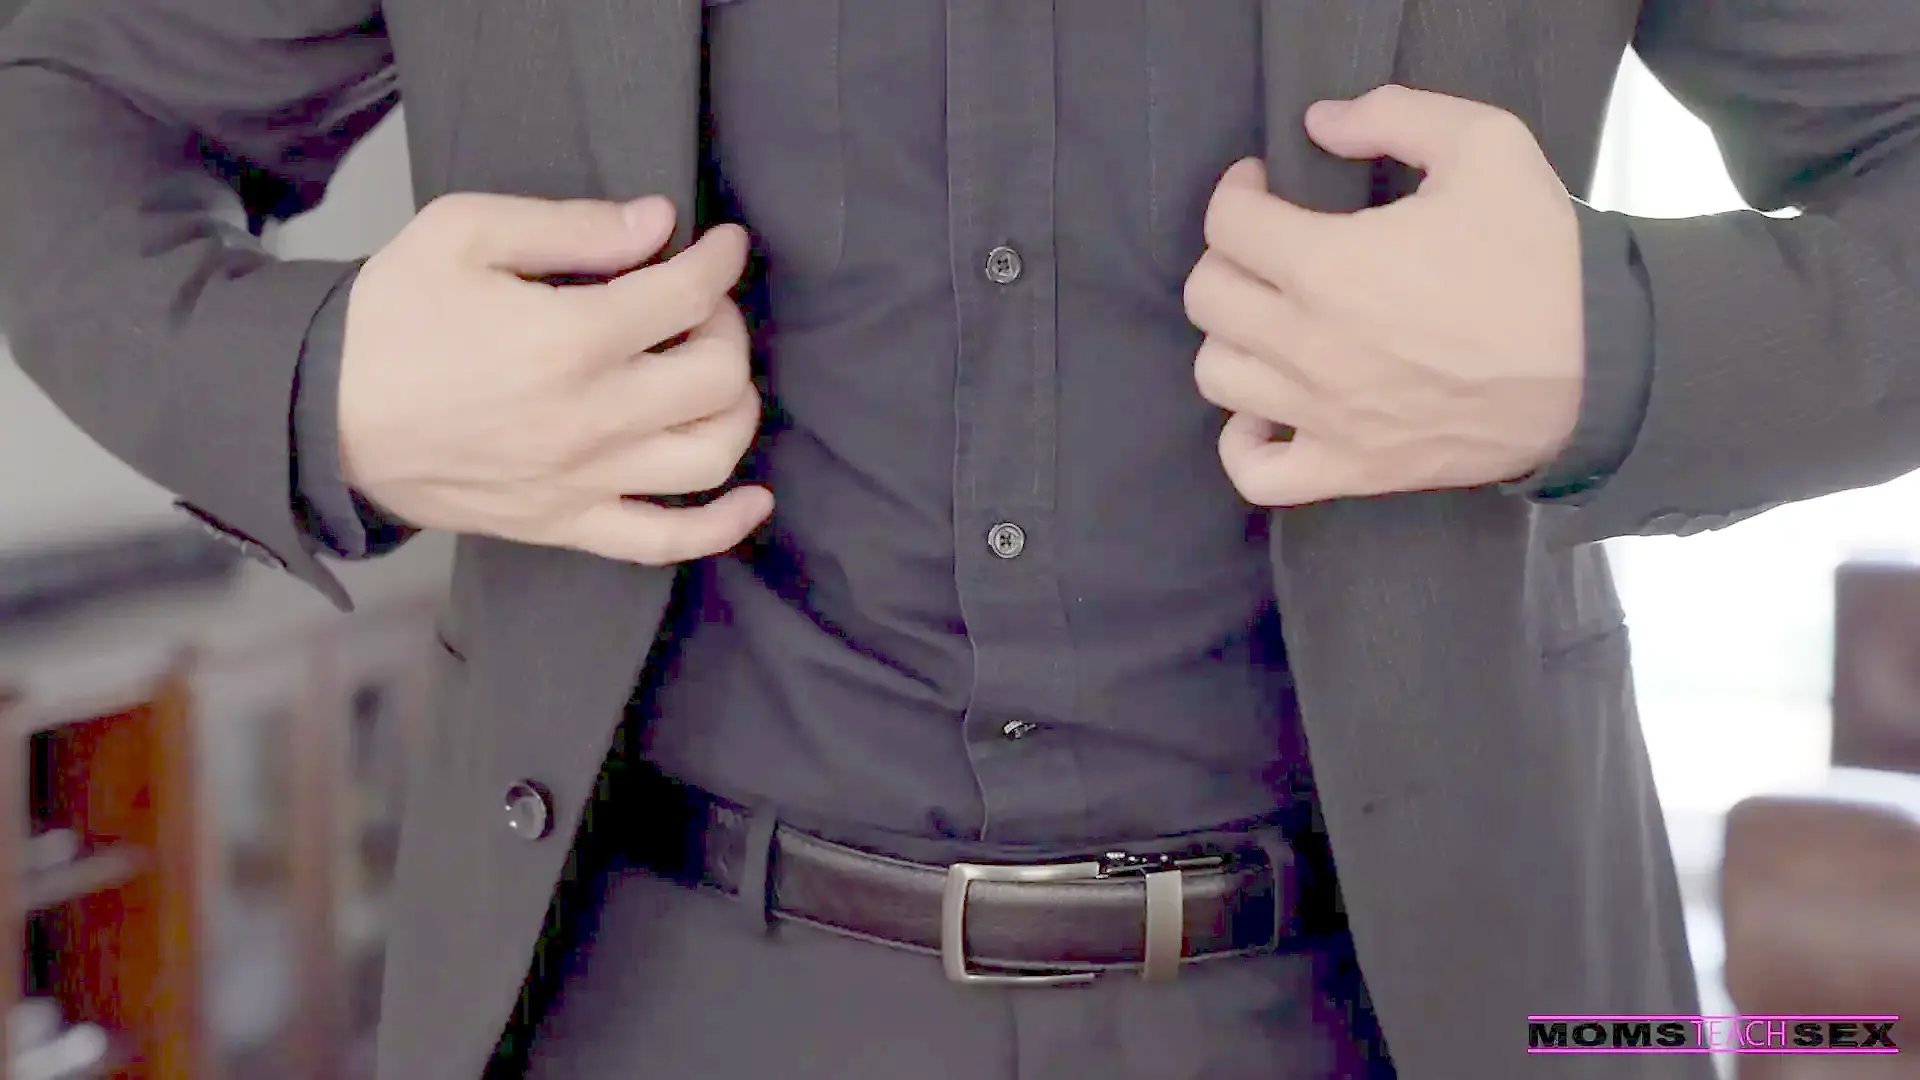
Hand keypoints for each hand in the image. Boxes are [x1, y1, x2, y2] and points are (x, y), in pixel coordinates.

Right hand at [337, 193, 772, 564]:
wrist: (319, 413)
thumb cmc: (389, 317)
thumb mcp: (463, 233)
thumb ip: (570, 225)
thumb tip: (656, 224)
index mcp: (566, 339)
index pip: (686, 296)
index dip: (718, 262)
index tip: (721, 245)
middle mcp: (589, 418)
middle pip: (717, 377)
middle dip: (726, 327)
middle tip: (698, 306)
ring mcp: (583, 481)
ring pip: (711, 456)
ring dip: (734, 408)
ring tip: (710, 374)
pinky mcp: (566, 524)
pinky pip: (665, 541)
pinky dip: (722, 527)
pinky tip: (752, 498)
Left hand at [1185, 85, 1584, 507]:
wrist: (1601, 365)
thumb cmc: (1543, 258)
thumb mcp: (1486, 147)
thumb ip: (1393, 115)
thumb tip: (1320, 122)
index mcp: (1330, 265)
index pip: (1228, 225)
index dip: (1237, 194)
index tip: (1263, 188)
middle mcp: (1310, 344)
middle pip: (1207, 298)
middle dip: (1229, 259)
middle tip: (1268, 249)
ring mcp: (1325, 414)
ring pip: (1217, 376)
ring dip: (1233, 339)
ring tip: (1271, 320)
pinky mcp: (1351, 468)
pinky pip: (1255, 472)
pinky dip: (1242, 443)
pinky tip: (1266, 410)